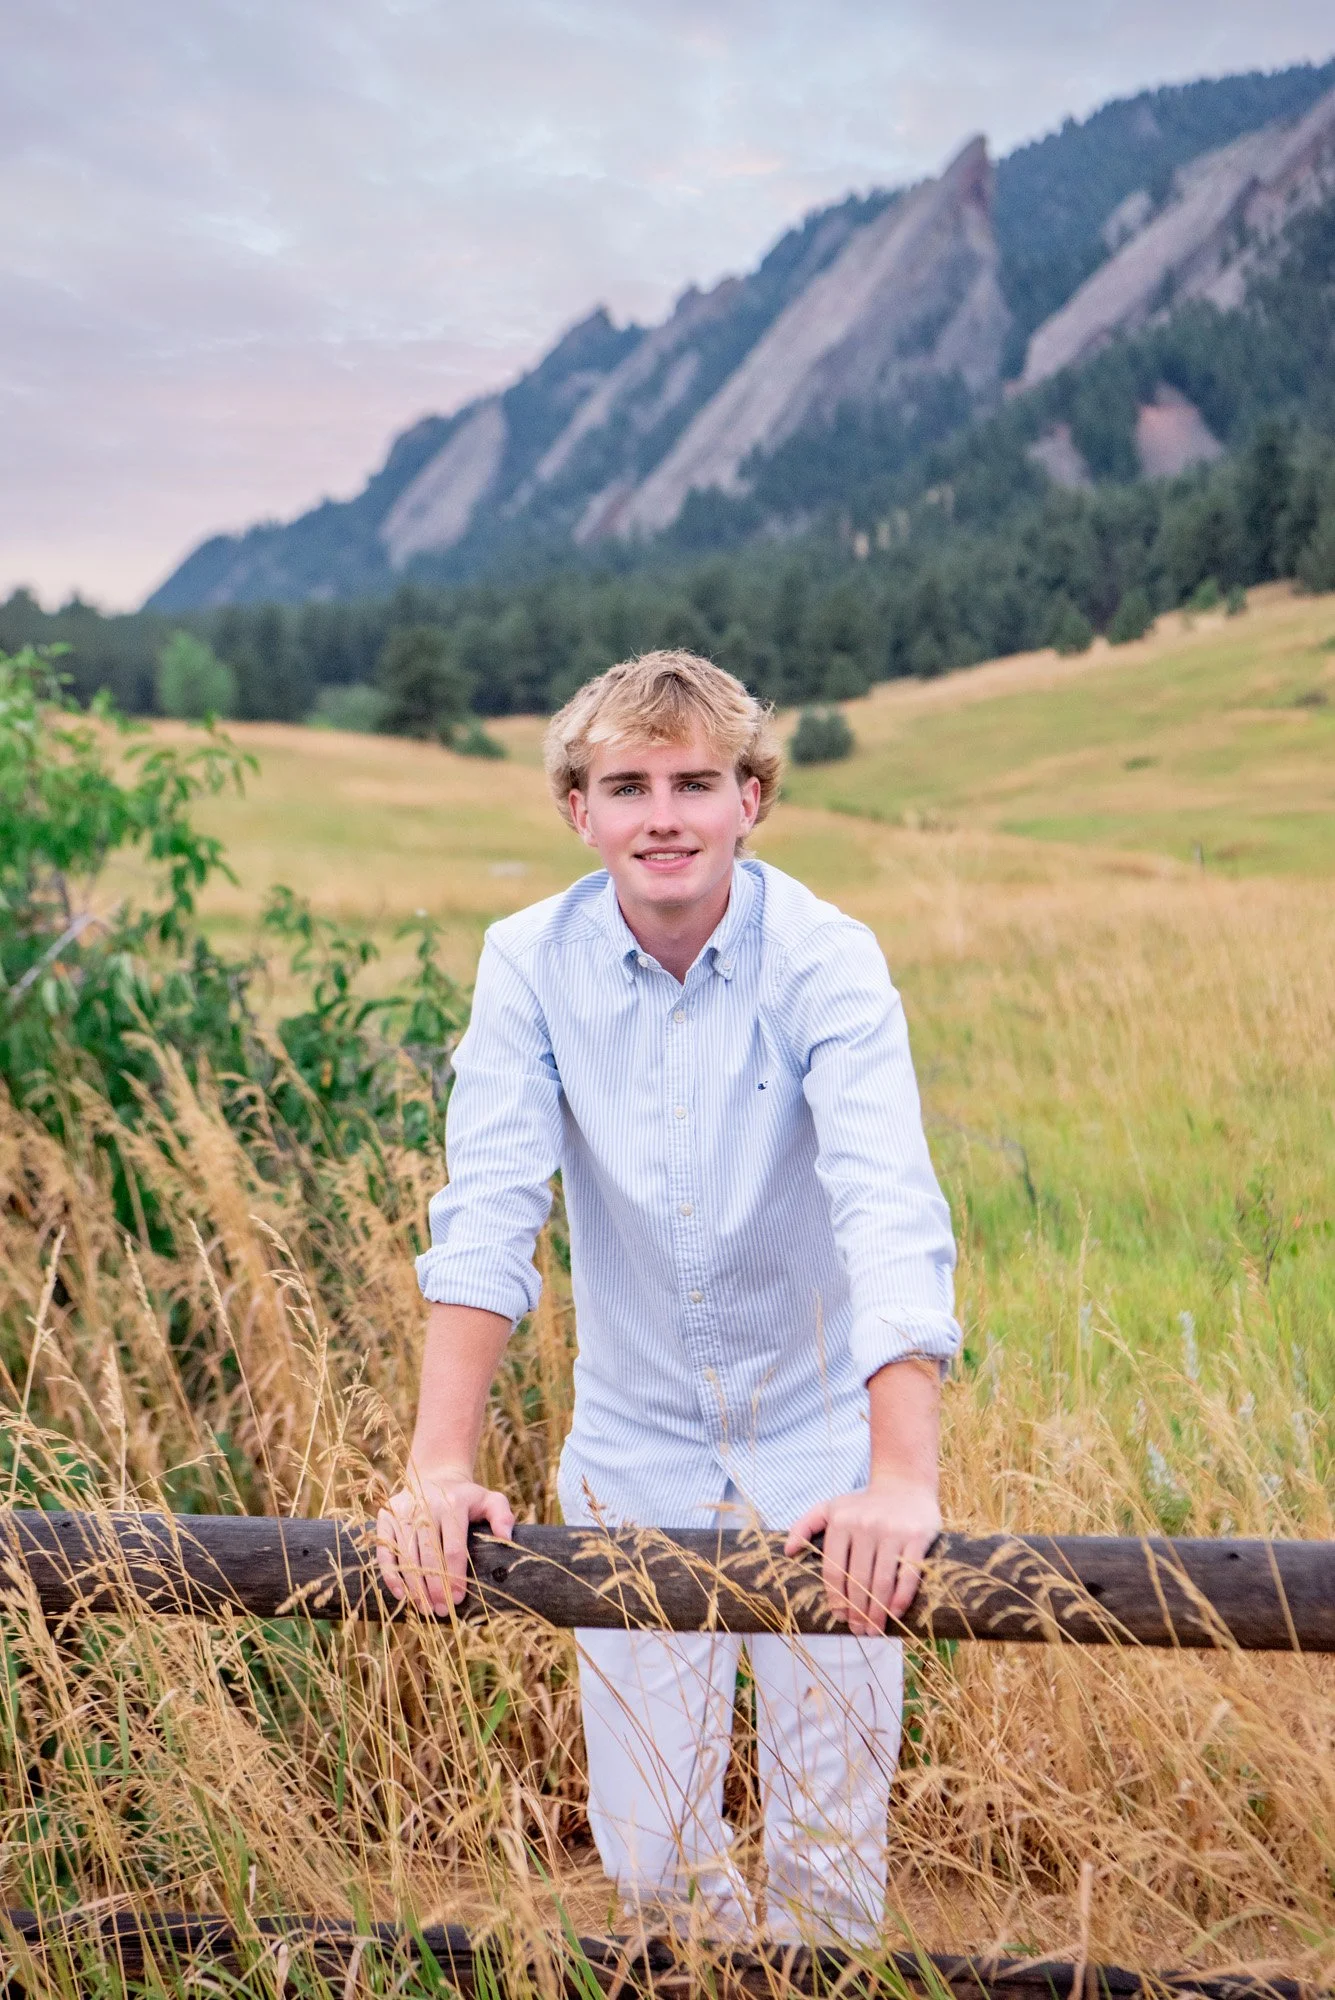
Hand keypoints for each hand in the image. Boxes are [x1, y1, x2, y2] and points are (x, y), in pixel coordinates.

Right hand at [376, 1466, 513, 1614]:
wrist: (433, 1476)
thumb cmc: (465, 1497)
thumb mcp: (489, 1499)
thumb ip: (502, 1516)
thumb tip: (506, 1538)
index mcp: (453, 1503)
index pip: (453, 1547)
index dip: (455, 1576)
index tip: (457, 1600)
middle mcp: (426, 1506)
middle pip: (428, 1555)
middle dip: (434, 1587)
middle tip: (441, 1611)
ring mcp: (404, 1511)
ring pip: (407, 1556)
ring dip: (414, 1586)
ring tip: (424, 1609)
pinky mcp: (386, 1516)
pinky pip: (386, 1550)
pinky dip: (391, 1574)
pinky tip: (401, 1595)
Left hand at [784, 1475, 941, 1635]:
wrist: (905, 1483)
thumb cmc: (864, 1503)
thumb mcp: (831, 1507)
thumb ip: (805, 1525)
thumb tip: (787, 1551)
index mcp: (842, 1522)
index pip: (834, 1570)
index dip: (836, 1599)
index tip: (840, 1617)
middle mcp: (866, 1525)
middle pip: (858, 1581)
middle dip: (857, 1612)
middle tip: (858, 1630)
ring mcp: (893, 1531)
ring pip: (881, 1582)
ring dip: (876, 1612)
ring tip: (874, 1629)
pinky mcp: (917, 1536)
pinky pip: (908, 1574)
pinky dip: (901, 1599)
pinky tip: (894, 1614)